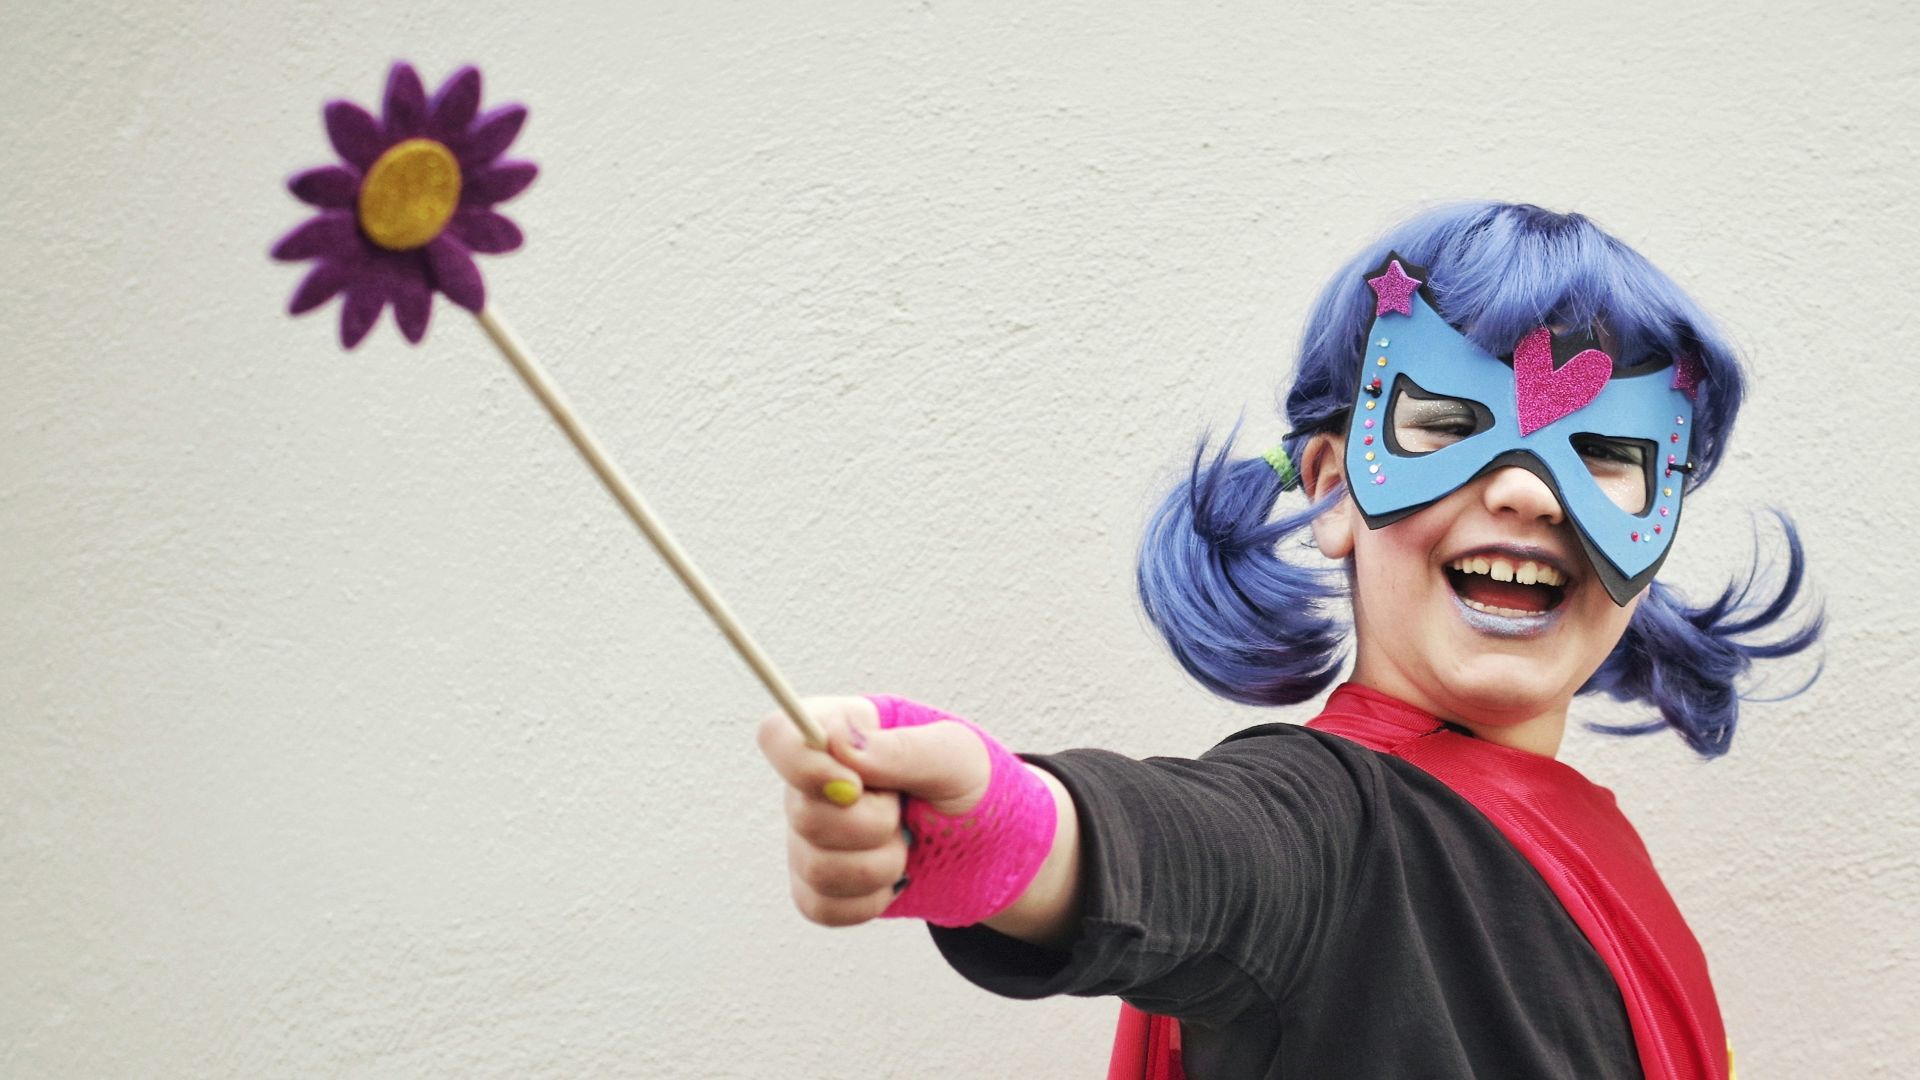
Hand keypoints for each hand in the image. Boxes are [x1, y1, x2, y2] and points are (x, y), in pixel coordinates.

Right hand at [756, 696, 990, 927]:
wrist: (987, 847)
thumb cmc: (970, 787)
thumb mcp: (955, 756)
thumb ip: (901, 749)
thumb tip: (837, 743)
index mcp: (839, 731)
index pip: (779, 735)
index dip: (802, 765)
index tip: (855, 788)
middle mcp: (813, 782)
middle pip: (802, 813)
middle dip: (872, 824)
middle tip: (906, 812)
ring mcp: (810, 836)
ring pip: (816, 866)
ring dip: (880, 864)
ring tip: (908, 845)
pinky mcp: (818, 885)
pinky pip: (821, 906)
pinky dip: (870, 900)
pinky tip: (895, 879)